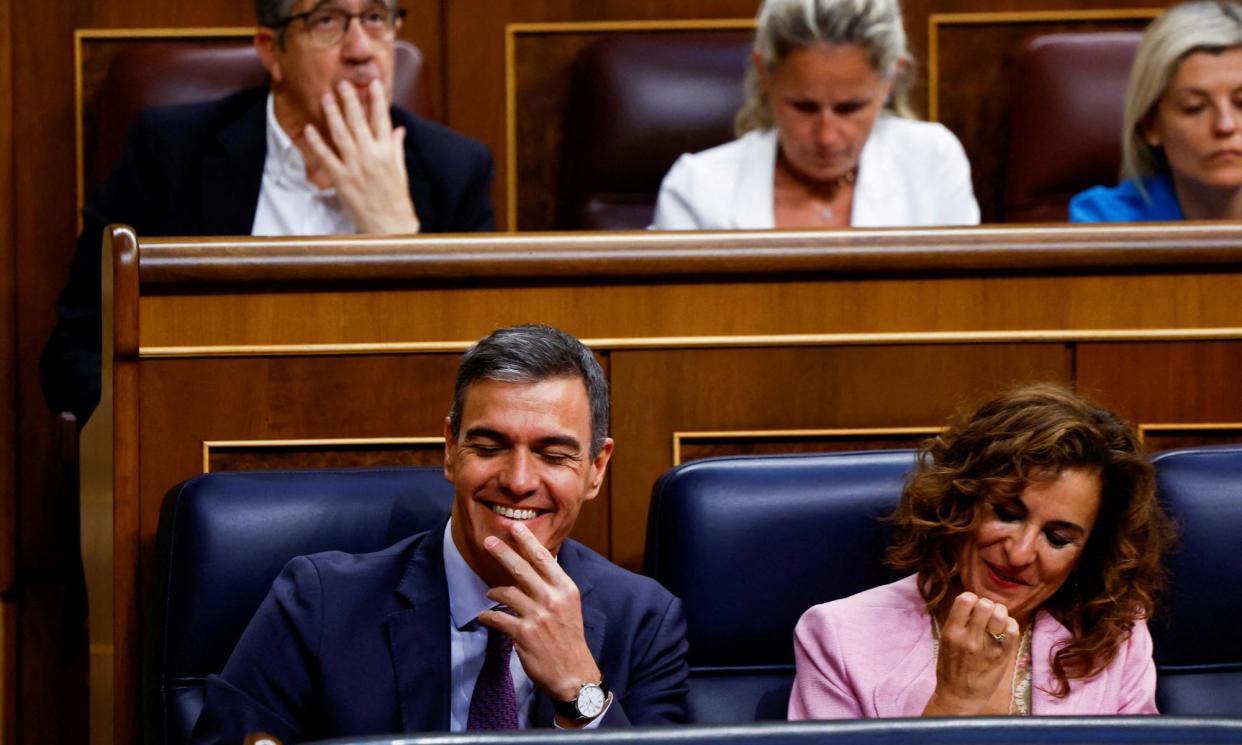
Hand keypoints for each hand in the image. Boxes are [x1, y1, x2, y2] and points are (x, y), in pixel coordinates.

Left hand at [303, 79, 420, 233]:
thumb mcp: (400, 170)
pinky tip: (310, 129)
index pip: (382, 120)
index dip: (376, 100)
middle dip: (351, 101)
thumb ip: (396, 147)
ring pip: (342, 134)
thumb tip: (398, 130)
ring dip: (333, 114)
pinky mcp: (342, 180)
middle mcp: (372, 156)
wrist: (391, 225)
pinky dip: (317, 143)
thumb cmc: (396, 198)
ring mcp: (355, 167)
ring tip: (326, 98)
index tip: (371, 83)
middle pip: (359, 122)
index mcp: (387, 152)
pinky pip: (327, 157)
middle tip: (342, 83)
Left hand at [478, 522, 603, 725]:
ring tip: (490, 594)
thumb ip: (554, 586)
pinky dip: (488, 616)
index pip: (544, 558)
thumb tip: (536, 565)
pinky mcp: (523, 634)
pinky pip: (498, 618)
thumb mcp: (570, 606)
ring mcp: (538, 616)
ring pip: (507, 592)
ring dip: (494, 592)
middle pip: (522, 569)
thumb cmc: (570, 638)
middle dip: (503, 552)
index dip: (528, 541)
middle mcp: (552, 599)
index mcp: (566, 589)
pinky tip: (485, 617)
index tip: (515, 527)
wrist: (574, 674)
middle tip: (488, 541)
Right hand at [922, 592, 1019, 715]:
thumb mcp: (945, 642)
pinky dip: (1011, 625)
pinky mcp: (1002, 657)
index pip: (965, 599)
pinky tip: (1005, 630)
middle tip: (987, 615)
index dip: (971, 599)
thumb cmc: (950, 668)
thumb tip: (972, 602)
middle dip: (987, 605)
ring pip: (1000, 615)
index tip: (972, 607)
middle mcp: (969, 638)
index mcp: (952, 632)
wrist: (959, 696)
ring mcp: (987, 648)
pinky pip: (1013, 631)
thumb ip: (957, 623)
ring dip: (1000, 613)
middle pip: (985, 604)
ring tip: (997, 621)